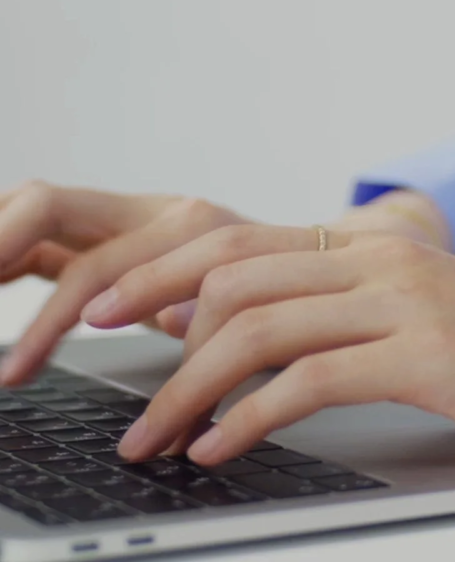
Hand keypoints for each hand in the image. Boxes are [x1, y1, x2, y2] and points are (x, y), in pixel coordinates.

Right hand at [0, 181, 253, 383]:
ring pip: (33, 207)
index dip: (51, 317)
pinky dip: (7, 253)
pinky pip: (40, 233)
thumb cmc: (278, 292)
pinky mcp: (103, 230)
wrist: (305, 258)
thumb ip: (210, 320)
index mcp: (185, 226)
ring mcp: (122, 215)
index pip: (94, 266)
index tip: (15, 368)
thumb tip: (180, 324)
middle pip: (46, 205)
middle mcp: (147, 209)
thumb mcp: (252, 314)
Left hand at [86, 225, 454, 462]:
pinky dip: (247, 417)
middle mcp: (385, 259)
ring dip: (188, 388)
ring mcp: (409, 301)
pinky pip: (310, 380)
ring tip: (155, 437)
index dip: (161, 274)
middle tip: (118, 387)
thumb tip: (252, 334)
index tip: (109, 312)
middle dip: (155, 333)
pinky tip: (221, 446)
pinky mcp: (431, 355)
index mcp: (378, 246)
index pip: (241, 243)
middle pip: (232, 277)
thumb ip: (351, 310)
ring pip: (259, 328)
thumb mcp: (428, 314)